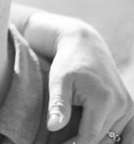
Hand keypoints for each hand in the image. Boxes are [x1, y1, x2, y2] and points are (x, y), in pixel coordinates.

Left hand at [45, 19, 133, 143]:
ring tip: (72, 139)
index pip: (91, 137)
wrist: (85, 45)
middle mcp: (121, 105)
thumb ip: (58, 105)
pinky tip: (97, 139)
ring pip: (113, 138)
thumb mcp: (58, 81)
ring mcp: (128, 107)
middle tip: (63, 142)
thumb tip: (52, 127)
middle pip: (102, 140)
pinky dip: (114, 139)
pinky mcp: (130, 107)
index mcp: (103, 100)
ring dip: (96, 141)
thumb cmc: (68, 63)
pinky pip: (127, 133)